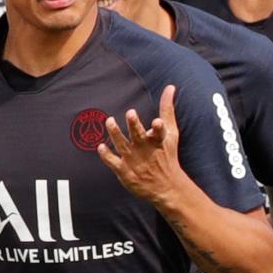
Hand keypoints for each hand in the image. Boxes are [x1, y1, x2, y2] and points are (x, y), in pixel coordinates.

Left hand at [98, 85, 183, 206]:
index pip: (160, 132)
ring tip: (110, 121)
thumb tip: (170, 86)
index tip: (156, 122)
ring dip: (115, 134)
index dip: (158, 128)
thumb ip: (167, 109)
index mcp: (158, 140)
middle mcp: (145, 149)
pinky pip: (113, 162)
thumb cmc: (167, 154)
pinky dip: (106, 155)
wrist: (166, 186)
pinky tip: (100, 147)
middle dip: (134, 125)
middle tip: (130, 113)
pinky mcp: (125, 172)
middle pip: (138, 135)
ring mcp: (134, 161)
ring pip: (122, 146)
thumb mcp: (171, 133)